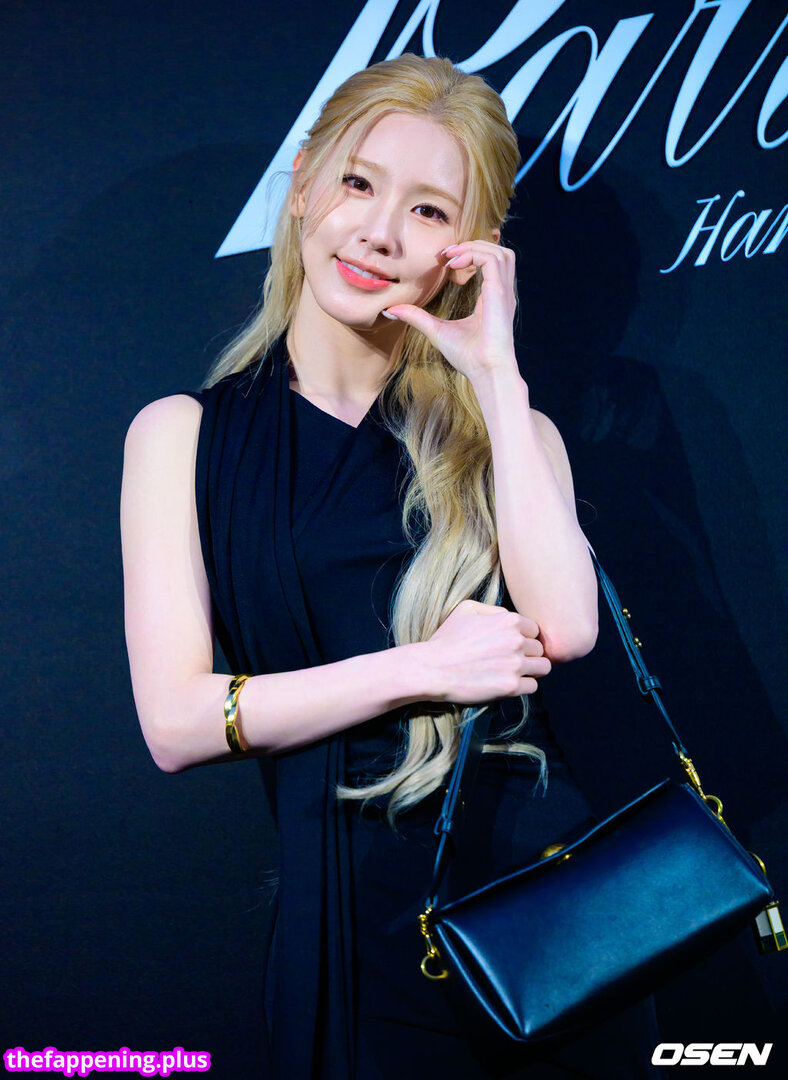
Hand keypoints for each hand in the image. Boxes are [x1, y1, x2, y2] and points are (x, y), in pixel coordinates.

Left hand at [384, 240, 518, 381]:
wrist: (485, 371)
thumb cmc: (468, 357)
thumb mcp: (436, 331)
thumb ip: (417, 317)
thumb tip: (390, 310)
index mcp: (492, 298)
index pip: (489, 264)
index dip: (469, 254)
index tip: (445, 260)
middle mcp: (501, 292)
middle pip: (498, 252)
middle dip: (472, 245)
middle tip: (447, 254)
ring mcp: (503, 292)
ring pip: (499, 252)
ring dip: (474, 247)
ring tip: (451, 256)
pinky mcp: (500, 293)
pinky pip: (493, 260)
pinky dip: (474, 255)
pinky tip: (454, 264)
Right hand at [421, 600, 550, 703]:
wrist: (432, 668)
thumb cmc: (447, 638)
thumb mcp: (466, 609)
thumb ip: (494, 610)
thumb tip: (509, 618)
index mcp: (509, 621)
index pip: (534, 630)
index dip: (524, 638)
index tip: (512, 646)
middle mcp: (517, 641)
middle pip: (539, 649)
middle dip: (528, 654)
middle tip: (511, 660)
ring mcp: (515, 664)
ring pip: (543, 667)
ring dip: (531, 670)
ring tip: (515, 672)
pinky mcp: (511, 686)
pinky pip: (533, 686)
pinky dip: (523, 686)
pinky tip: (508, 684)